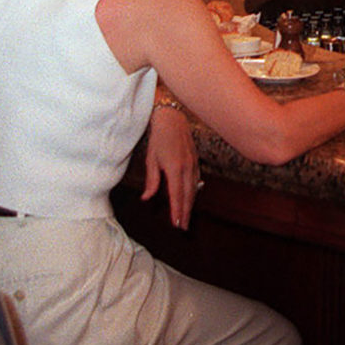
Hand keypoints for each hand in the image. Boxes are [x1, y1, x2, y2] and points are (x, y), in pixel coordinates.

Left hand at [142, 104, 199, 229]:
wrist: (172, 117)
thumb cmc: (159, 137)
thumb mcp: (151, 158)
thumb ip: (151, 180)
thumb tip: (146, 198)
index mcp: (174, 168)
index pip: (177, 195)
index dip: (177, 211)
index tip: (176, 225)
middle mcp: (187, 167)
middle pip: (188, 195)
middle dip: (186, 212)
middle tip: (183, 227)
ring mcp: (193, 163)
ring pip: (194, 188)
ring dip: (191, 203)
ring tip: (186, 216)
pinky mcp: (196, 159)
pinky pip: (197, 179)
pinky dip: (194, 191)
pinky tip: (191, 196)